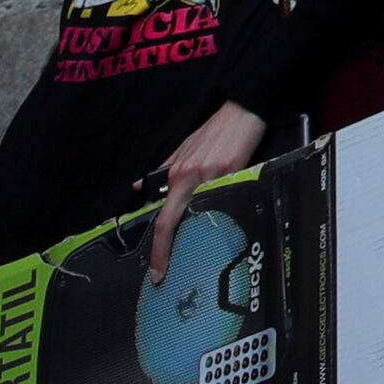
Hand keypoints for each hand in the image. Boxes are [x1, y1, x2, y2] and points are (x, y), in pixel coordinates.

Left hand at [149, 102, 266, 281]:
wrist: (243, 111)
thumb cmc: (215, 131)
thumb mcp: (184, 148)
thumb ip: (163, 170)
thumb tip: (140, 187)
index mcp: (178, 173)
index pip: (163, 217)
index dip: (158, 246)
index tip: (156, 269)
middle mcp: (190, 176)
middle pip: (174, 221)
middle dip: (166, 250)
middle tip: (162, 272)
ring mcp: (212, 176)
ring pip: (199, 212)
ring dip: (196, 230)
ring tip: (196, 246)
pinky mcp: (234, 171)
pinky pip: (223, 198)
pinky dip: (220, 207)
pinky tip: (225, 214)